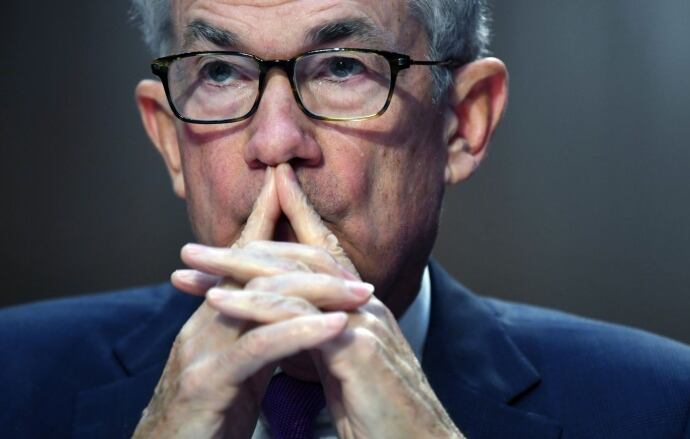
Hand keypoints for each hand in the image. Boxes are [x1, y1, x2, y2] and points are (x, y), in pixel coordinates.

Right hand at [132, 166, 364, 437]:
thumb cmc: (206, 420)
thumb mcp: (236, 373)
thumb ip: (257, 338)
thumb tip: (289, 316)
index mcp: (211, 319)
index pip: (241, 260)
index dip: (264, 221)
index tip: (289, 187)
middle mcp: (202, 325)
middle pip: (254, 271)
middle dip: (301, 252)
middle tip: (350, 255)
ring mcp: (199, 350)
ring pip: (261, 303)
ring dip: (316, 292)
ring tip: (361, 292)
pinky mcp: (205, 382)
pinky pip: (258, 347)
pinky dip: (299, 332)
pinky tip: (334, 326)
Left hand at [168, 164, 462, 437]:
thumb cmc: (381, 418)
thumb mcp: (345, 370)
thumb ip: (323, 340)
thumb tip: (293, 327)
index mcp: (360, 309)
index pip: (320, 256)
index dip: (286, 227)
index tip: (238, 227)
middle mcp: (364, 305)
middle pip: (301, 259)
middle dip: (245, 247)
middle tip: (193, 249)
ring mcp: (364, 322)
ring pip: (295, 279)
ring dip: (237, 267)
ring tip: (193, 262)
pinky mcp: (358, 348)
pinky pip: (297, 317)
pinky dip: (254, 305)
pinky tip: (219, 301)